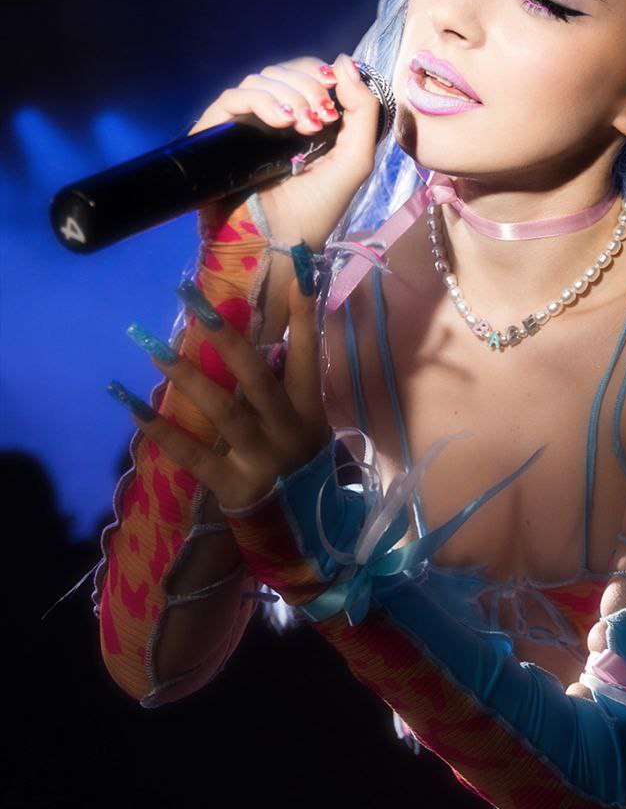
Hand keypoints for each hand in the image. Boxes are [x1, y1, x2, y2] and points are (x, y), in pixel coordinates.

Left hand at [123, 271, 330, 513]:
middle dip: (229, 341)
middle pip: (258, 379)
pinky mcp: (232, 486)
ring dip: (188, 377)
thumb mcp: (310, 426)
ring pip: (224, 411)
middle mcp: (287, 430)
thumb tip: (270, 339)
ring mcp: (260, 459)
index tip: (299, 275)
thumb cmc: (303, 467)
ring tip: (153, 348)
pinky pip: (192, 455)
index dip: (304, 318)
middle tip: (199, 306)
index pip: (309, 356)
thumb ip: (290, 388)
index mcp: (310, 410)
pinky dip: (161, 432)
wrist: (308, 532)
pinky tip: (132, 407)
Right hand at [189, 53, 381, 250]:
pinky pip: (233, 97)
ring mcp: (242, 125)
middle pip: (283, 71)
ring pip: (259, 80)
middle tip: (321, 118)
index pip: (304, 74)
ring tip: (305, 127)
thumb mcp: (356, 160)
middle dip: (308, 86)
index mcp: (301, 122)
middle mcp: (270, 119)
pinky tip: (281, 124)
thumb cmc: (316, 210)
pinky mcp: (216, 132)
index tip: (335, 89)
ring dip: (289, 95)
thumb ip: (363, 111)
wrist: (278, 244)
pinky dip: (261, 102)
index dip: (319, 73)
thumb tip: (344, 61)